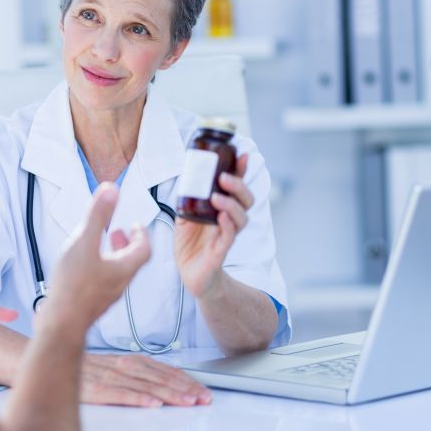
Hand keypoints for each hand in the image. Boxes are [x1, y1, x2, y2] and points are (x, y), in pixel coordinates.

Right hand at [41, 183, 150, 332]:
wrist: (59, 325)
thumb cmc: (73, 286)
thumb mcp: (84, 242)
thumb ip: (98, 216)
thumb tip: (112, 189)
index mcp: (124, 269)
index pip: (144, 250)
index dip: (142, 235)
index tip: (135, 224)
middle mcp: (118, 284)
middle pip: (131, 261)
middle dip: (126, 244)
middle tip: (117, 232)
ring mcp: (104, 296)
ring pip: (115, 272)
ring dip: (111, 256)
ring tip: (97, 245)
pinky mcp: (89, 304)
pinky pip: (100, 281)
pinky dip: (97, 268)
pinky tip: (80, 265)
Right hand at [81, 353, 211, 407]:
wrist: (47, 358)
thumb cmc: (80, 368)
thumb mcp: (112, 367)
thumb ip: (134, 373)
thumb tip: (159, 384)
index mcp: (128, 361)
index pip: (164, 371)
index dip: (186, 380)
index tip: (202, 390)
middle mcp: (122, 366)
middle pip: (160, 378)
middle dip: (185, 389)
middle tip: (204, 398)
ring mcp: (109, 376)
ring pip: (145, 386)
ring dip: (170, 394)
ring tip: (188, 402)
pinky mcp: (94, 389)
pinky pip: (120, 394)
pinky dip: (138, 399)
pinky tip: (153, 405)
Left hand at [174, 154, 252, 298]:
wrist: (191, 275)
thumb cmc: (190, 246)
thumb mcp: (185, 218)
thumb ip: (187, 200)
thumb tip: (185, 178)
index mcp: (223, 210)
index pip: (236, 188)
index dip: (241, 172)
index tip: (241, 155)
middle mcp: (229, 221)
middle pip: (246, 200)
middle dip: (239, 186)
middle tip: (224, 177)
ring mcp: (227, 236)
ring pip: (241, 218)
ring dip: (231, 205)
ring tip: (218, 197)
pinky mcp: (221, 252)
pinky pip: (229, 237)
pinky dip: (227, 225)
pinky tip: (221, 217)